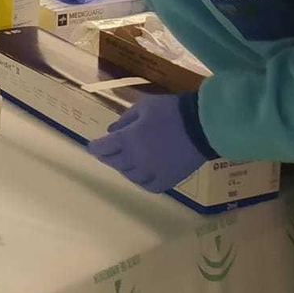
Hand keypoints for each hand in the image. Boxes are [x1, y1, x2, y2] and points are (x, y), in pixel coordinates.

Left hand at [87, 94, 210, 192]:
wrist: (201, 126)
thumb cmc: (170, 111)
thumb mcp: (143, 106)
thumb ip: (125, 119)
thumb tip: (111, 130)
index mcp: (128, 139)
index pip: (103, 148)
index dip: (95, 147)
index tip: (92, 146)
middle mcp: (136, 159)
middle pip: (114, 163)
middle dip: (107, 157)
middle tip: (106, 153)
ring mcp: (152, 172)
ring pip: (130, 176)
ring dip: (123, 168)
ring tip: (124, 161)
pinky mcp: (168, 180)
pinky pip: (149, 186)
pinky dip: (142, 181)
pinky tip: (142, 175)